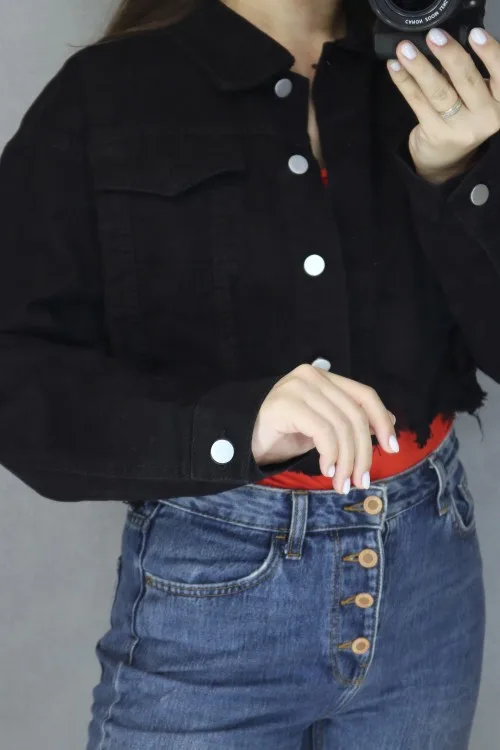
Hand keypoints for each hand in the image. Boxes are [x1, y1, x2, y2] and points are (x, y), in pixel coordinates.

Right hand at [251, 363, 398, 494]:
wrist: (242, 439)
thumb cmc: (283, 433)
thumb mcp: (323, 427)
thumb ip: (350, 421)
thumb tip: (389, 423)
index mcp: (324, 378)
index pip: (365, 395)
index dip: (382, 422)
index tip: (392, 449)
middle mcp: (312, 377)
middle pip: (355, 416)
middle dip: (362, 453)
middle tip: (361, 481)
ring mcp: (297, 387)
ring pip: (341, 426)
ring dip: (347, 461)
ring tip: (342, 483)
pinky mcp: (286, 404)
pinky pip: (323, 432)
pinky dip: (331, 455)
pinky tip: (326, 470)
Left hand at [387, 27, 499, 183]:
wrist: (445, 160)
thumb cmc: (462, 119)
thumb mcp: (476, 98)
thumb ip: (466, 75)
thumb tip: (443, 43)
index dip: (489, 53)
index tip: (475, 34)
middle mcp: (485, 116)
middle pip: (466, 80)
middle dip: (449, 54)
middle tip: (434, 36)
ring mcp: (459, 128)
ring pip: (439, 91)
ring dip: (420, 67)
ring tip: (405, 50)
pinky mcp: (435, 133)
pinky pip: (418, 102)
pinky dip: (404, 82)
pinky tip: (395, 67)